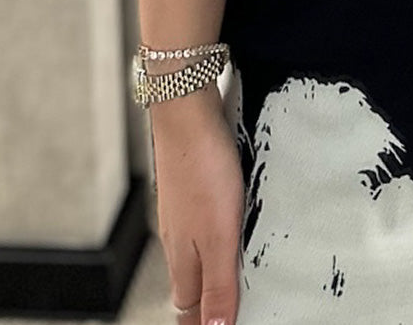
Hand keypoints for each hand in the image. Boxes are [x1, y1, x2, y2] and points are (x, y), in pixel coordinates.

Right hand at [152, 98, 246, 324]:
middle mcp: (178, 237)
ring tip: (234, 284)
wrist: (187, 110)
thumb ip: (218, 284)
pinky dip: (216, 240)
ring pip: (195, 255)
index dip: (202, 324)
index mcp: (182, 258)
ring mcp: (183, 211)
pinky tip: (232, 230)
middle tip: (229, 313)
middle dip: (206, 305)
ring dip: (212, 273)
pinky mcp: (193, 186)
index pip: (188, 309)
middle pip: (190, 285)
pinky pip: (202, 226)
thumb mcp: (218, 235)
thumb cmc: (201, 168)